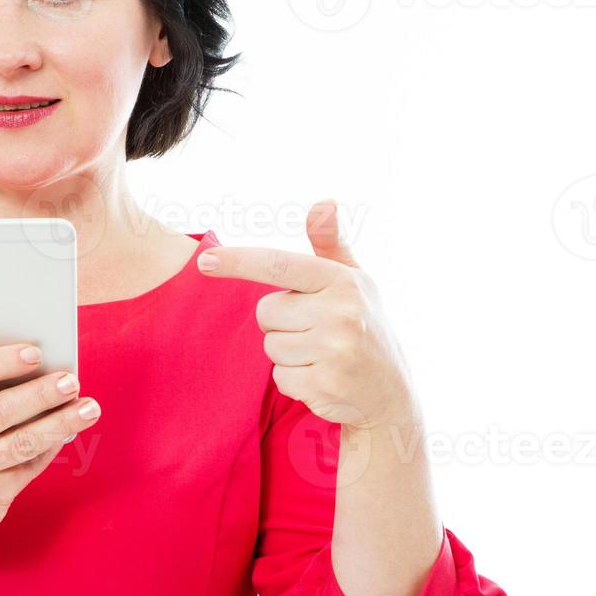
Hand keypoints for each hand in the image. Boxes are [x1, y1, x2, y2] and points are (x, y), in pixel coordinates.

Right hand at [0, 343, 100, 550]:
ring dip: (58, 423)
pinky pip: (26, 467)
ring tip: (87, 408)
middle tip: (70, 381)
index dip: (0, 362)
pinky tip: (68, 432)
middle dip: (39, 394)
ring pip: (19, 443)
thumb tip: (39, 371)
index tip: (36, 352)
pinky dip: (50, 447)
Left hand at [194, 199, 416, 430]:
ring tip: (323, 355)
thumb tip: (324, 202)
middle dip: (281, 323)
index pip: (279, 265)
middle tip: (317, 332)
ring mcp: (334, 350)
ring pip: (270, 346)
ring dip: (288, 353)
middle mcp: (341, 312)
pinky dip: (294, 380)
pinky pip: (279, 377)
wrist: (392, 394)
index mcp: (343, 281)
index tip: (204, 261)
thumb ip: (330, 245)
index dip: (239, 262)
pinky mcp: (324, 385)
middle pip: (265, 311)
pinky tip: (323, 378)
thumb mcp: (356, 283)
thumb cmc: (365, 327)